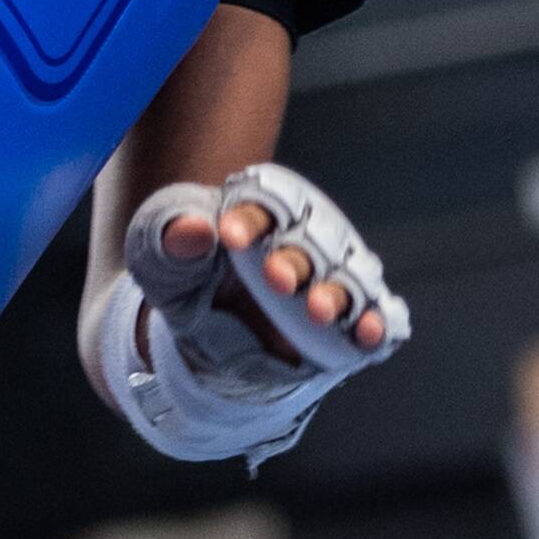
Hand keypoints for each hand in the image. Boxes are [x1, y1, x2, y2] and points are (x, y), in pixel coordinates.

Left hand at [124, 162, 404, 378]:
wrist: (199, 332)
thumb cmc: (181, 279)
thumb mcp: (161, 261)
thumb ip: (172, 243)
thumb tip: (193, 229)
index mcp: (260, 214)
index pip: (266, 204)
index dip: (252, 217)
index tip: (229, 236)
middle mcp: (304, 242)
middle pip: (312, 242)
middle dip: (296, 260)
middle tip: (276, 280)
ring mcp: (330, 281)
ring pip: (347, 279)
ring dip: (336, 294)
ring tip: (317, 311)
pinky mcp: (349, 322)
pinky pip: (375, 318)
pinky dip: (377, 324)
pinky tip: (370, 334)